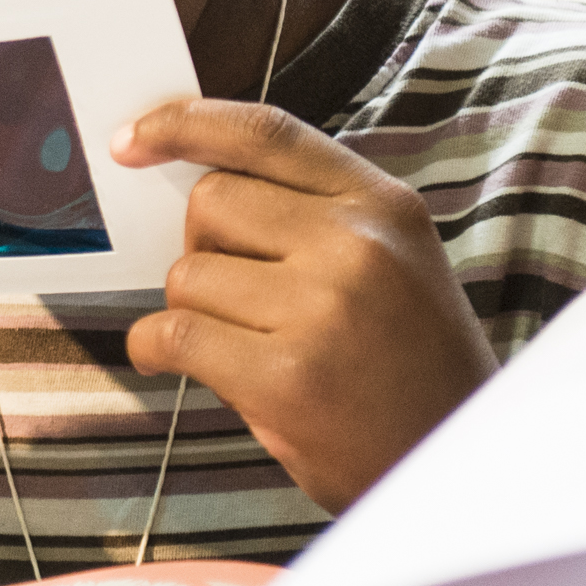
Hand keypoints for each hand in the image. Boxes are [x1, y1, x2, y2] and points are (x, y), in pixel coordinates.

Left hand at [112, 99, 495, 513]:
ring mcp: (321, 309)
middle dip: (200, 246)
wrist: (452, 462)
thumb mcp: (392, 260)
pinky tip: (167, 362)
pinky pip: (174, 335)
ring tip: (240, 345)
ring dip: (192, 310)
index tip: (132, 137)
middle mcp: (357, 244)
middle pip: (211, 202)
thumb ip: (313, 214)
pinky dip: (153, 349)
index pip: (265, 133)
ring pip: (188, 274)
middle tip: (232, 294)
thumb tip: (196, 187)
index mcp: (383, 205)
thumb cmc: (407, 364)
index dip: (185, 123)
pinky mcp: (285, 377)